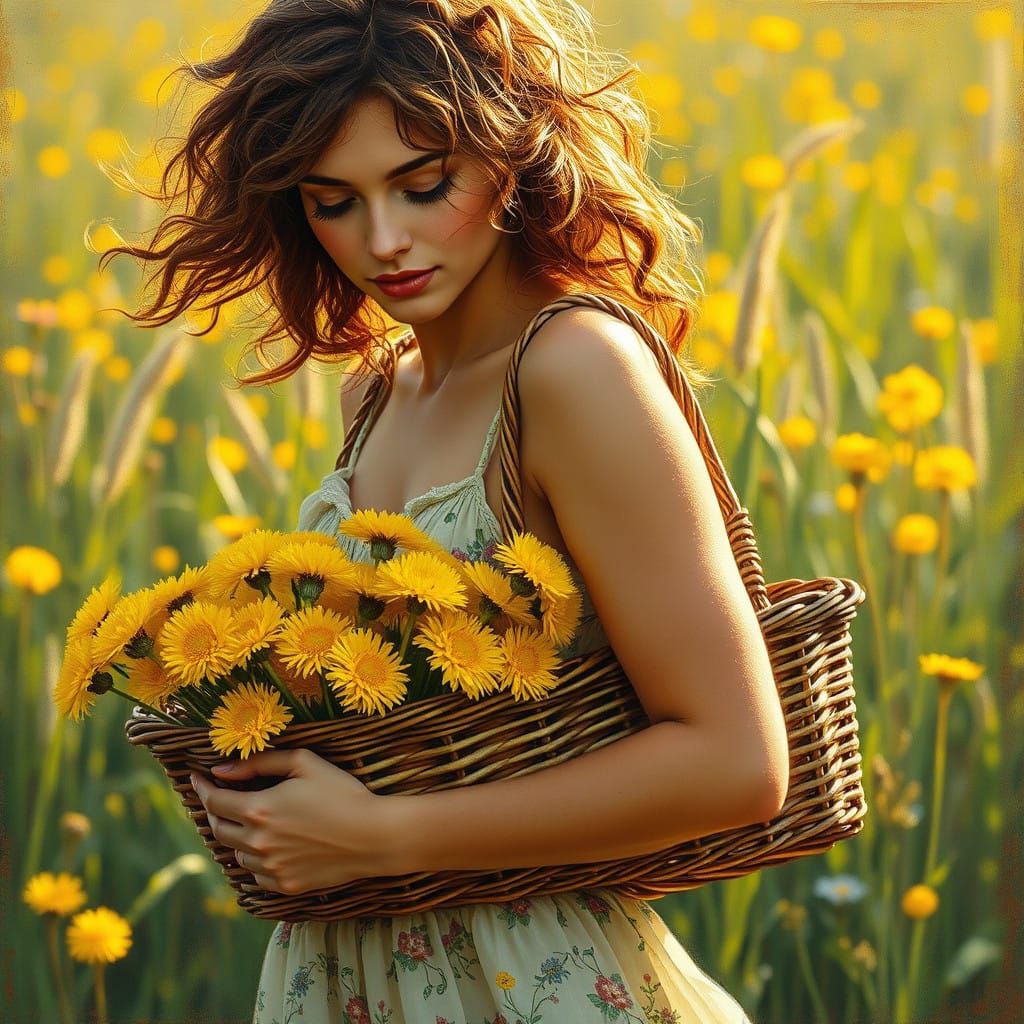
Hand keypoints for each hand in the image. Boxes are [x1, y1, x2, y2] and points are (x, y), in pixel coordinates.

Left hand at [189, 747, 398, 895]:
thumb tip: (221, 769)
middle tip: (221, 796)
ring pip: (236, 853)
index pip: (214, 800)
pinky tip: (270, 846)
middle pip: (218, 829)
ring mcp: (270, 869)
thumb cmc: (342, 792)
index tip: (197, 777)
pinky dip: (256, 859)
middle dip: (214, 810)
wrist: (374, 836)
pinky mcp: (285, 886)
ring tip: (250, 821)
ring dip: (236, 835)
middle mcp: (258, 843)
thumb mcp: (305, 763)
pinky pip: (256, 875)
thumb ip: (260, 763)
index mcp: (259, 810)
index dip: (201, 786)